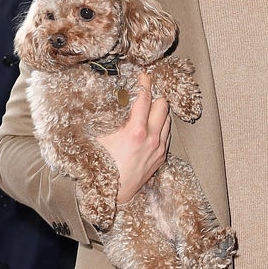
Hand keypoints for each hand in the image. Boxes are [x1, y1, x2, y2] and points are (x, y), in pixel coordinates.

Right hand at [98, 72, 170, 202]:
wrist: (114, 193)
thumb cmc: (103, 165)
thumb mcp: (100, 137)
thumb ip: (106, 117)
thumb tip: (106, 99)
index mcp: (136, 131)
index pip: (145, 98)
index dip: (144, 82)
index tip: (142, 75)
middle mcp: (152, 138)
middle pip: (163, 104)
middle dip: (154, 96)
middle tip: (145, 92)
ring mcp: (159, 148)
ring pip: (167, 118)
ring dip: (159, 111)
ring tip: (148, 108)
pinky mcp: (162, 157)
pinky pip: (167, 134)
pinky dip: (160, 126)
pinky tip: (150, 126)